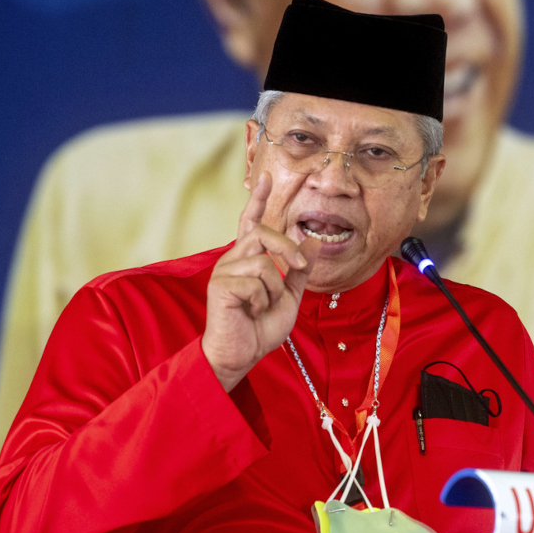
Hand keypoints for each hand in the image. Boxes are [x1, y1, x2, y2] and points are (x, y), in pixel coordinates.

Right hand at [201, 173, 318, 390]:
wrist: (241, 354)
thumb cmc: (260, 328)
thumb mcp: (289, 297)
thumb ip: (299, 270)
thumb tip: (313, 239)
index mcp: (248, 260)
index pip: (251, 223)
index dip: (259, 200)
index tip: (267, 177)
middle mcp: (233, 260)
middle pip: (263, 233)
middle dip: (287, 248)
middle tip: (299, 266)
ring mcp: (224, 271)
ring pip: (263, 260)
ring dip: (275, 286)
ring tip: (265, 305)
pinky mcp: (220, 286)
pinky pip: (254, 281)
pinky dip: (263, 299)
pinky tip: (253, 311)